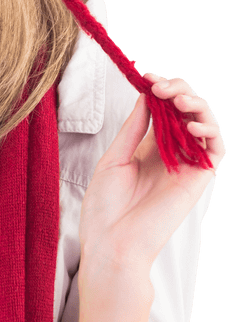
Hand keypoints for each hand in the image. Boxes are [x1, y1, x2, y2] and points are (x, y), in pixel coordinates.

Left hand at [78, 74, 223, 272]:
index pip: (164, 110)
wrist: (112, 243)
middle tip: (160, 87)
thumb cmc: (105, 208)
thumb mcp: (114, 159)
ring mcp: (187, 165)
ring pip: (204, 124)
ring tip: (177, 99)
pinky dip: (209, 130)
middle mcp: (171, 154)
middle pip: (186, 112)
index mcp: (148, 149)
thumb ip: (133, 129)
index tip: (146, 78)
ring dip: (195, 104)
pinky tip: (191, 124)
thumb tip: (145, 97)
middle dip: (177, 91)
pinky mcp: (199, 179)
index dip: (160, 91)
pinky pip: (215, 148)